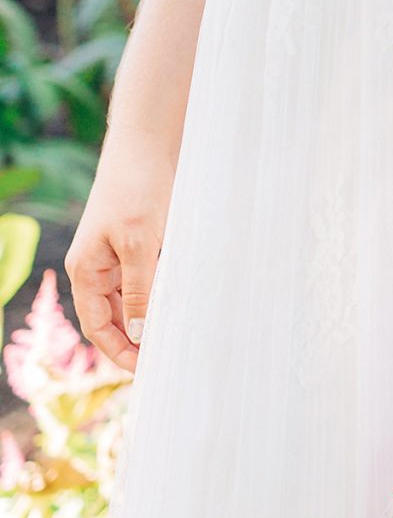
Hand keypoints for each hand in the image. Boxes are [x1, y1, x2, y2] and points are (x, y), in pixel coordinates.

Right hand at [65, 150, 174, 373]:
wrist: (148, 144)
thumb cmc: (138, 189)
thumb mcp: (140, 243)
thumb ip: (140, 290)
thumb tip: (140, 334)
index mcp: (87, 270)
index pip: (98, 326)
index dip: (118, 352)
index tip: (145, 373)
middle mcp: (97, 267)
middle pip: (114, 318)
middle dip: (136, 342)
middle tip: (167, 362)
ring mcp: (117, 255)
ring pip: (133, 301)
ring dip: (151, 320)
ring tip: (177, 341)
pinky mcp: (139, 243)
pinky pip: (147, 280)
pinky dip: (161, 296)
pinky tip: (181, 307)